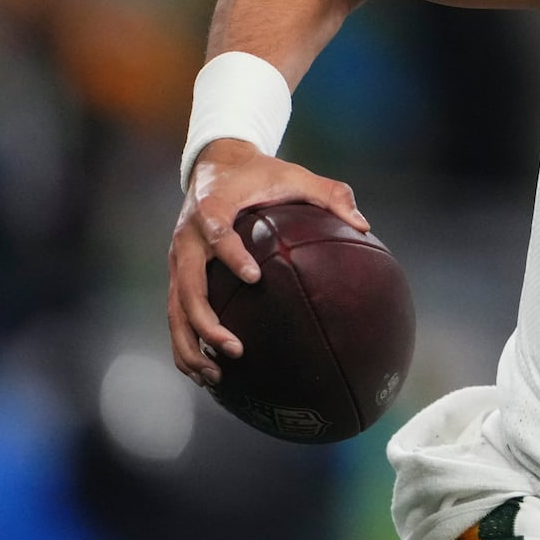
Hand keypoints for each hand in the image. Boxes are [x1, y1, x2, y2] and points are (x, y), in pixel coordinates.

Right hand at [167, 139, 366, 385]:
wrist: (216, 163)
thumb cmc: (260, 172)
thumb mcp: (295, 175)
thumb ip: (330, 195)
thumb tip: (364, 226)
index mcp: (214, 207)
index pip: (217, 231)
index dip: (232, 255)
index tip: (255, 278)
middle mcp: (187, 237)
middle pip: (187, 284)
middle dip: (206, 321)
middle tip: (235, 349)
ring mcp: (177, 259)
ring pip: (175, 308)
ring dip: (191, 344)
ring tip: (216, 375)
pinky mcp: (177, 275)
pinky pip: (176, 314)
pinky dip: (187, 344)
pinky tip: (207, 370)